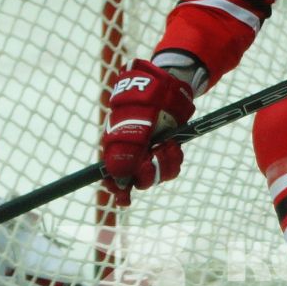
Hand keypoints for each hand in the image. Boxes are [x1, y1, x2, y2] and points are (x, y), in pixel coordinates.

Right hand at [100, 60, 196, 205]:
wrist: (169, 88)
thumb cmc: (147, 101)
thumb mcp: (136, 122)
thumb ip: (126, 148)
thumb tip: (118, 175)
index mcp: (117, 145)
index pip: (112, 175)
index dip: (117, 188)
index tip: (125, 197)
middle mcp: (133, 152)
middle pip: (137, 180)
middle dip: (148, 172)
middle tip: (154, 155)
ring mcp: (149, 153)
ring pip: (156, 176)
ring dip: (164, 163)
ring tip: (168, 145)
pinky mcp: (165, 152)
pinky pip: (170, 170)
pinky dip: (174, 160)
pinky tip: (174, 147)